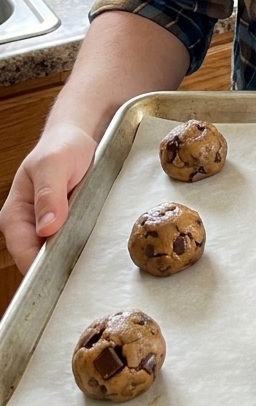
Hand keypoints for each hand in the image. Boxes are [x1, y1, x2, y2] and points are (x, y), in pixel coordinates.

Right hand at [0, 124, 96, 273]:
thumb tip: (46, 228)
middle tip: (83, 261)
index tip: (62, 269)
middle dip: (58, 263)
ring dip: (71, 254)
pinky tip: (91, 242)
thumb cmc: (61, 146)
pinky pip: (69, 244)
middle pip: (39, 258)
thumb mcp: (54, 163)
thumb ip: (49, 194)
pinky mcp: (62, 226)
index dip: (41, 264)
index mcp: (14, 214)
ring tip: (89, 251)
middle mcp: (26, 225)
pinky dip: (79, 245)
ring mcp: (44, 227)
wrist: (77, 137)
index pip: (22, 252)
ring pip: (55, 254)